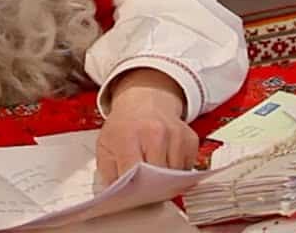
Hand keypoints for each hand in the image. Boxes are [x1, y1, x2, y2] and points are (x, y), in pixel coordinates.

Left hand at [95, 69, 197, 183]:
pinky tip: (167, 159)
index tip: (133, 194)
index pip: (135, 172)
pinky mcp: (190, 138)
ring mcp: (175, 134)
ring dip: (167, 180)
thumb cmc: (125, 125)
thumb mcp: (105, 145)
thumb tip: (119, 196)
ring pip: (175, 175)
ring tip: (154, 168)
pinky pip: (188, 167)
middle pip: (159, 177)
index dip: (134, 189)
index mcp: (129, 135)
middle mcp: (155, 132)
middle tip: (144, 186)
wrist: (145, 100)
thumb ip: (108, 172)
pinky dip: (178, 170)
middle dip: (151, 187)